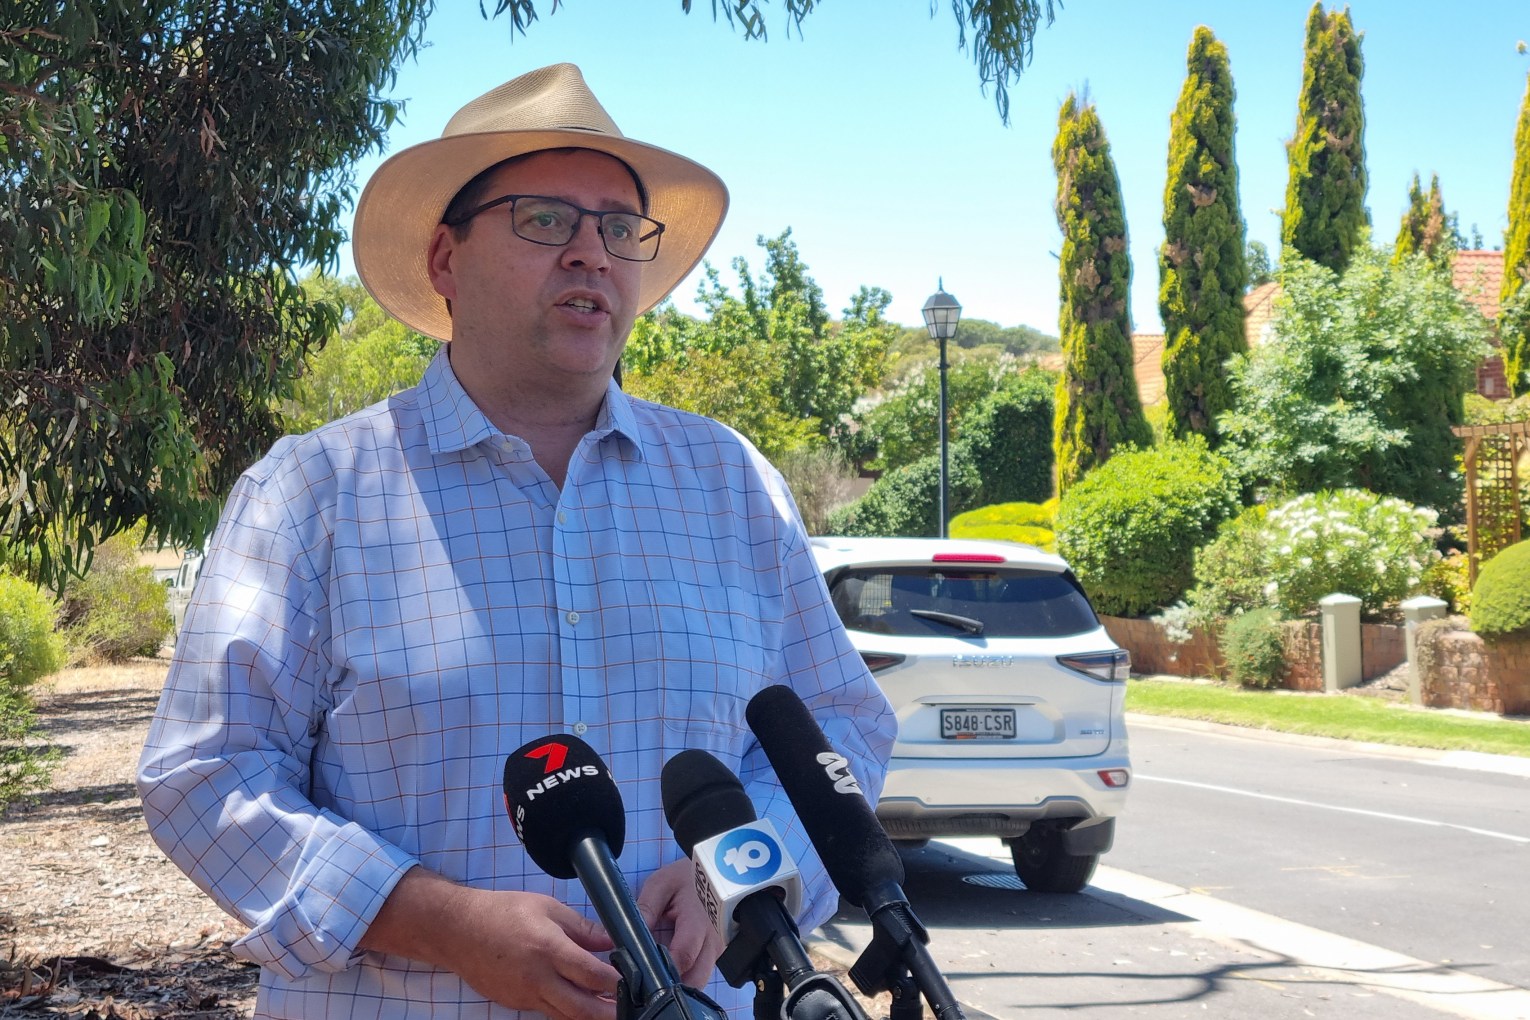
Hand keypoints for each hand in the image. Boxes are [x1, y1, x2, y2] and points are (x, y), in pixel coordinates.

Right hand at [363, 868, 619, 1019]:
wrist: (458, 930)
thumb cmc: (503, 912)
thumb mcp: (548, 908)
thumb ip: (583, 928)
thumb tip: (612, 940)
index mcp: (548, 948)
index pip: (591, 974)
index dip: (617, 981)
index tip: (637, 979)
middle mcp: (538, 978)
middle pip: (582, 1008)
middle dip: (610, 1013)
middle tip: (633, 1009)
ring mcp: (525, 996)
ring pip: (566, 1016)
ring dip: (591, 1015)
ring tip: (614, 1009)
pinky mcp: (517, 1004)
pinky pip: (548, 1012)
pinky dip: (568, 1011)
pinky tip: (582, 1003)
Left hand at [637, 856, 722, 987]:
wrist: (714, 873)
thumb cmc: (685, 878)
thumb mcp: (661, 885)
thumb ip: (645, 909)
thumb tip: (622, 937)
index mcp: (698, 922)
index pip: (683, 956)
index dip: (661, 970)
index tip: (638, 976)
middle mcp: (713, 941)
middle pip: (695, 979)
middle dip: (671, 987)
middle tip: (644, 986)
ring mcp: (719, 951)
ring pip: (700, 981)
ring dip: (679, 985)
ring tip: (653, 980)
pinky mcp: (717, 955)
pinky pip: (701, 975)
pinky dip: (685, 979)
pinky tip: (666, 974)